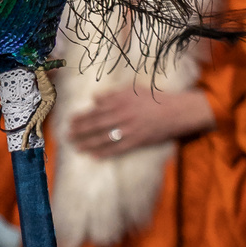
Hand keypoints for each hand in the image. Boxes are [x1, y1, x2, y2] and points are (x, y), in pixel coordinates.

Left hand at [67, 87, 214, 157]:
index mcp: (121, 101)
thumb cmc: (156, 99)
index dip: (82, 117)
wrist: (177, 111)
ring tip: (76, 147)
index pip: (96, 110)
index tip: (70, 121)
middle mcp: (123, 115)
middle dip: (80, 131)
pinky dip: (104, 153)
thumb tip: (94, 98)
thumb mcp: (134, 90)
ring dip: (88, 143)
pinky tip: (93, 156)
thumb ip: (113, 94)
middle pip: (96, 124)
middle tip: (68, 136)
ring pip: (104, 137)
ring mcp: (130, 129)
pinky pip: (118, 149)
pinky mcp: (138, 141)